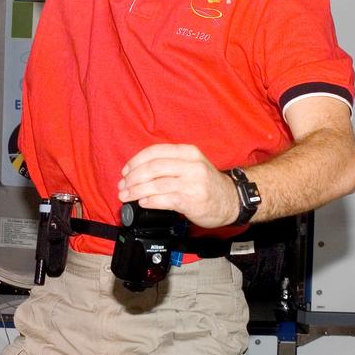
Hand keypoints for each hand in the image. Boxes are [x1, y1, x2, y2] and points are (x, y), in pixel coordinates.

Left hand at [118, 144, 240, 228]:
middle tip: (122, 186)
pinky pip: (165, 199)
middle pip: (153, 167)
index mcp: (188, 152)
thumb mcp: (192, 165)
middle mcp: (191, 165)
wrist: (232, 200)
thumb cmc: (207, 184)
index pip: (155, 152)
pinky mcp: (192, 200)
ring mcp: (192, 183)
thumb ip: (170, 164)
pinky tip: (143, 202)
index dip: (135, 161)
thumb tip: (138, 173)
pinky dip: (150, 201)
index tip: (125, 171)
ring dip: (136, 191)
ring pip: (156, 184)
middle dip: (132, 177)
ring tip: (126, 196)